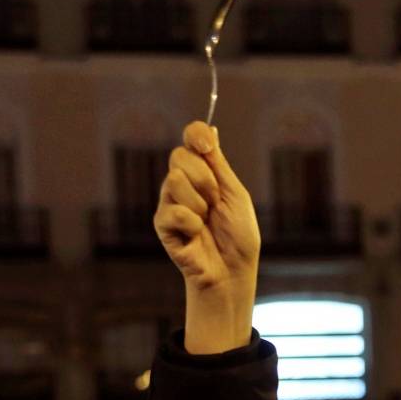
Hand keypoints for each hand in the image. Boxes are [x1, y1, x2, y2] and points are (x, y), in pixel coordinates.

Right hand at [154, 121, 258, 353]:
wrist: (232, 272)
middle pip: (179, 156)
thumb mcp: (234, 194)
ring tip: (206, 221)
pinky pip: (172, 210)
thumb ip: (218, 164)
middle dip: (204, 179)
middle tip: (215, 203)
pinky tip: (196, 235)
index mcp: (204, 172)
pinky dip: (191, 223)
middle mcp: (183, 183)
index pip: (191, 138)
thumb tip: (211, 128)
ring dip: (198, 203)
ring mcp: (170, 202)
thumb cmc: (238, 236)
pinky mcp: (162, 224)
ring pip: (174, 180)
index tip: (206, 144)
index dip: (195, 134)